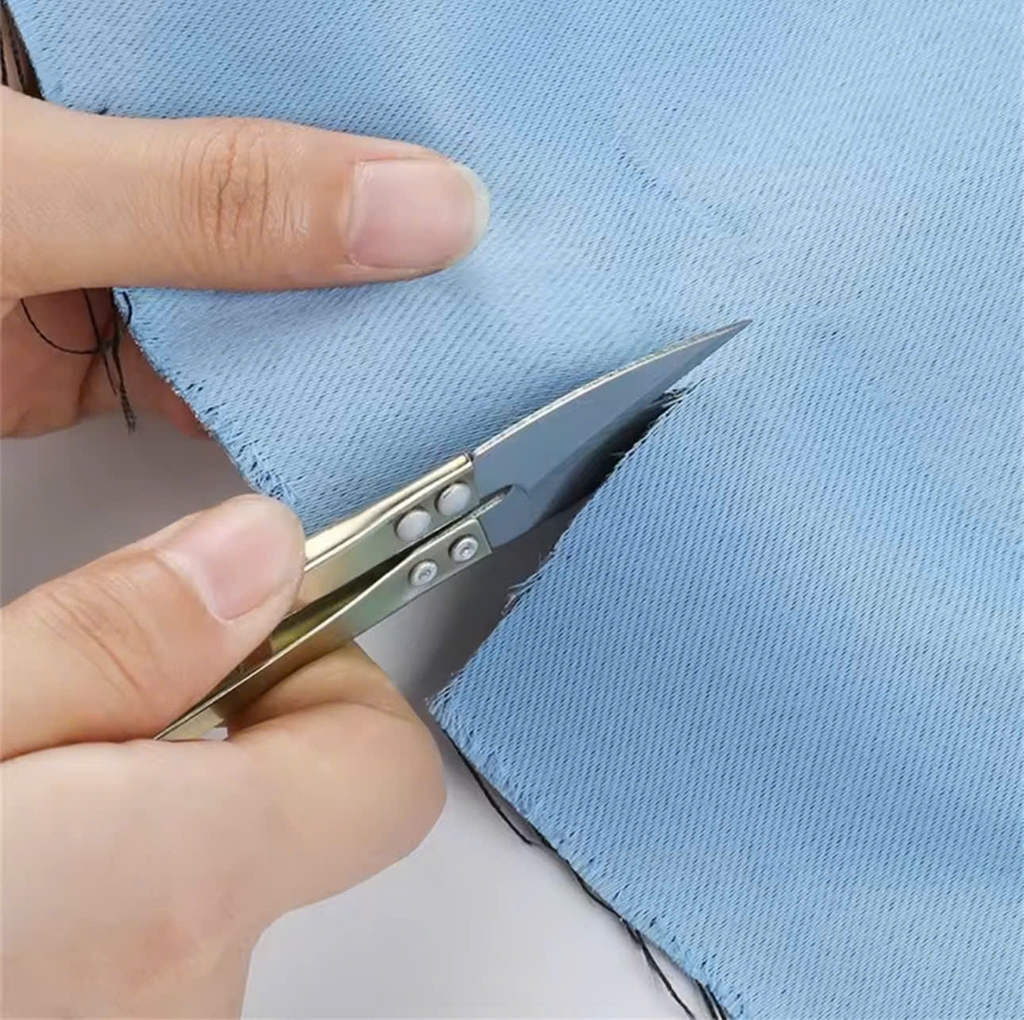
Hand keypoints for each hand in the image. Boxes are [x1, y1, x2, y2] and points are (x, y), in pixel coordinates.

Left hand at [0, 85, 488, 434]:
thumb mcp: (34, 192)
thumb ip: (210, 197)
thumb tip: (417, 209)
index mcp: (103, 65)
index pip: (269, 60)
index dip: (376, 97)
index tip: (481, 138)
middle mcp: (120, 156)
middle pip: (284, 177)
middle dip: (377, 218)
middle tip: (487, 243)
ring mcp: (118, 260)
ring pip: (265, 281)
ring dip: (340, 316)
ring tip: (447, 321)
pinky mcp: (111, 358)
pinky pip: (219, 374)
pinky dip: (275, 399)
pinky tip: (341, 399)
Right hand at [1, 494, 445, 1015]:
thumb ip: (114, 641)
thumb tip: (260, 552)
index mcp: (173, 882)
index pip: (386, 760)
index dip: (323, 672)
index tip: (242, 624)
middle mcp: (191, 992)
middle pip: (295, 808)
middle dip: (211, 730)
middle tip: (86, 694)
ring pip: (212, 871)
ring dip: (146, 809)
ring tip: (30, 785)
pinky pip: (154, 932)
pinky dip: (110, 877)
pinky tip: (22, 862)